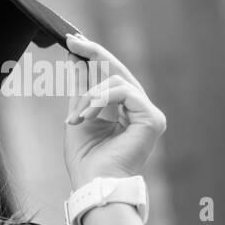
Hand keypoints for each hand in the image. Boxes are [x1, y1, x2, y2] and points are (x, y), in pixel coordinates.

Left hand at [63, 32, 166, 188]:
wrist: (93, 183)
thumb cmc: (85, 159)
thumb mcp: (78, 115)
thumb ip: (81, 89)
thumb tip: (77, 60)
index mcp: (126, 111)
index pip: (112, 76)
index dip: (94, 57)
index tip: (73, 42)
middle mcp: (140, 110)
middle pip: (119, 71)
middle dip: (94, 54)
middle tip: (72, 41)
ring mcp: (149, 114)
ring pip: (117, 80)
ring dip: (90, 95)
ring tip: (76, 117)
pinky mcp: (152, 118)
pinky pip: (124, 92)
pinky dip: (100, 100)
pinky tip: (86, 116)